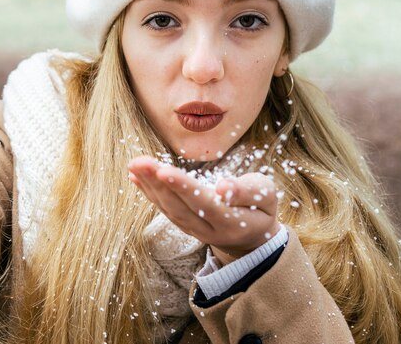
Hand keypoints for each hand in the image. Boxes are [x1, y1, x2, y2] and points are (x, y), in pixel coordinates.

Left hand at [128, 156, 279, 264]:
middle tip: (140, 162)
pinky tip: (135, 176)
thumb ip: (247, 191)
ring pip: (168, 209)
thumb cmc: (260, 209)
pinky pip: (164, 209)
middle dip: (157, 183)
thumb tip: (223, 187)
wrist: (251, 238)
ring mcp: (193, 230)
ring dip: (149, 186)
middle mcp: (208, 231)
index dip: (183, 188)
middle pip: (179, 207)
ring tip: (135, 164)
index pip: (203, 204)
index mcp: (231, 223)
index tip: (164, 170)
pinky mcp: (183, 225)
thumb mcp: (266, 197)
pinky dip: (148, 192)